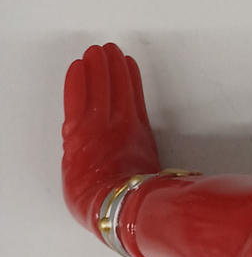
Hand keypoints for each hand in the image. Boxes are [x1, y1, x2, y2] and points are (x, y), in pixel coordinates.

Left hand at [62, 43, 160, 234]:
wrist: (119, 206)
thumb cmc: (136, 202)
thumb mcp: (156, 180)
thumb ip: (155, 169)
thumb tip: (169, 176)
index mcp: (138, 138)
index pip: (133, 100)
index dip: (130, 81)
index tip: (128, 66)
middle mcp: (120, 127)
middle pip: (116, 89)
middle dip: (113, 68)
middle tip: (110, 50)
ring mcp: (100, 126)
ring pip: (99, 88)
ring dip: (98, 67)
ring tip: (97, 50)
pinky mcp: (79, 129)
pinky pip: (77, 97)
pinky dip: (78, 81)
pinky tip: (77, 66)